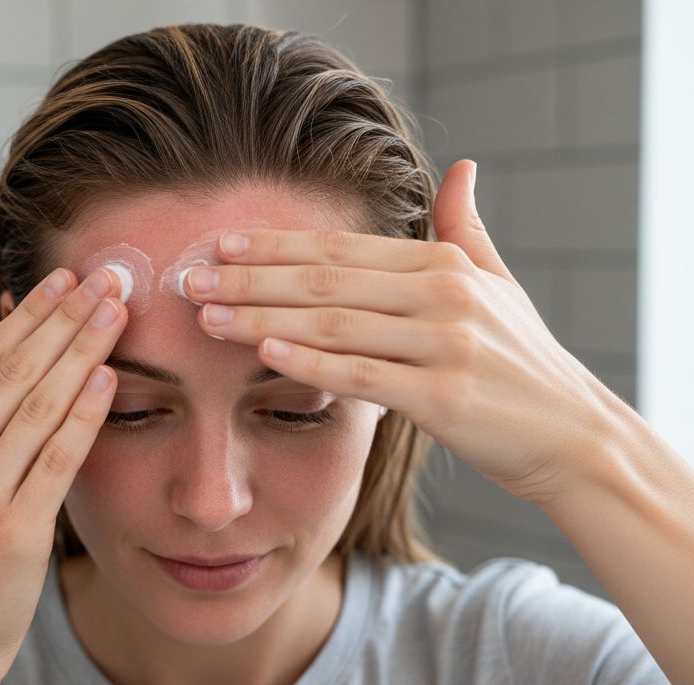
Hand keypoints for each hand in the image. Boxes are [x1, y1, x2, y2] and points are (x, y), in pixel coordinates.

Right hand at [0, 266, 126, 684]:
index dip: (26, 316)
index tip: (62, 278)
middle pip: (15, 372)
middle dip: (65, 319)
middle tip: (107, 276)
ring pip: (39, 406)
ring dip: (82, 351)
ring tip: (117, 311)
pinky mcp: (15, 530)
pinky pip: (55, 459)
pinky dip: (83, 415)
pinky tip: (107, 377)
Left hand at [183, 159, 610, 507]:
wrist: (574, 436)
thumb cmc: (522, 364)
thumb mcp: (499, 286)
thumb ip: (465, 230)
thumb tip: (461, 168)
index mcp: (443, 265)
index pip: (340, 250)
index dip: (275, 246)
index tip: (220, 244)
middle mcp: (443, 295)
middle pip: (324, 281)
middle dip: (250, 278)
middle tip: (189, 278)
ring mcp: (444, 344)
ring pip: (334, 324)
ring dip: (262, 318)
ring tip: (207, 317)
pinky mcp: (443, 397)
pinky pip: (362, 375)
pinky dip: (311, 363)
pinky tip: (264, 355)